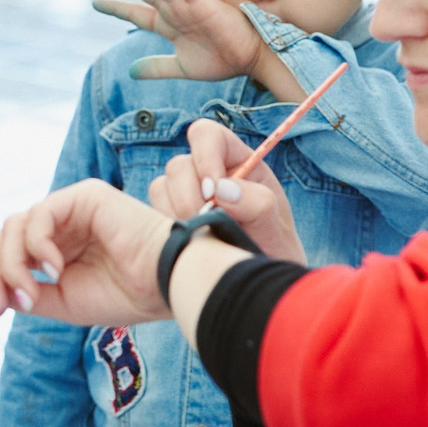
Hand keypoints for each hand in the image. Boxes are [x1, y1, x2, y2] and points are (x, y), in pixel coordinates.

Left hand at [0, 179, 174, 327]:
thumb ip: (25, 293)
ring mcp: (71, 207)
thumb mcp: (63, 303)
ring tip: (30, 298)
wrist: (169, 286)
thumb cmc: (127, 296)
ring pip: (13, 228)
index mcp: (57, 248)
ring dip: (9, 267)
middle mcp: (60, 225)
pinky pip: (38, 216)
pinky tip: (51, 269)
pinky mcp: (83, 195)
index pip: (2, 249)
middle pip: (0, 238)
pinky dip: (35, 245)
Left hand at [95, 0, 262, 81]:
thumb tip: (131, 72)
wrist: (249, 60)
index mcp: (169, 25)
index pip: (137, 13)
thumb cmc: (220, 60)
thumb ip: (156, 67)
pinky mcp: (203, 3)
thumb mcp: (181, 67)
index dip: (117, 8)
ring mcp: (188, 5)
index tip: (96, 3)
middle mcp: (175, 11)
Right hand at [145, 121, 305, 264]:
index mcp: (238, 163)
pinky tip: (189, 247)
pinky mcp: (167, 218)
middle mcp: (207, 174)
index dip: (204, 156)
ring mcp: (184, 195)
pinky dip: (166, 230)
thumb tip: (222, 189)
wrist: (257, 291)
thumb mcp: (277, 232)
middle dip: (189, 197)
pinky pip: (150, 212)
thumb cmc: (274, 255)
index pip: (208, 136)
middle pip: (178, 164)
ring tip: (202, 240)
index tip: (212, 192)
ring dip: (177, 215)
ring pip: (160, 187)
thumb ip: (258, 205)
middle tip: (206, 225)